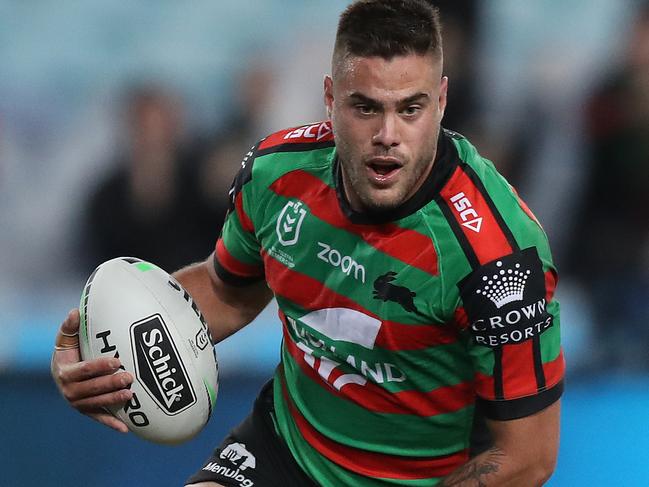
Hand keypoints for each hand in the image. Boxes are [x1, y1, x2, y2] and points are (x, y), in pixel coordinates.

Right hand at [51, 309, 133, 432]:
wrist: (62, 372)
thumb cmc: (69, 351)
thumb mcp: (66, 338)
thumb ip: (70, 326)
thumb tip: (76, 311)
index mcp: (65, 372)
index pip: (84, 370)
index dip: (100, 366)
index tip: (116, 361)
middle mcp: (69, 390)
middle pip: (92, 388)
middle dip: (110, 383)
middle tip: (129, 377)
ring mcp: (78, 403)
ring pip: (97, 403)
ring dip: (113, 401)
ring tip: (130, 395)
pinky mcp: (87, 411)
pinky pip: (99, 418)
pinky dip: (111, 424)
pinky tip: (126, 428)